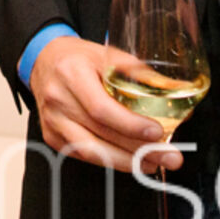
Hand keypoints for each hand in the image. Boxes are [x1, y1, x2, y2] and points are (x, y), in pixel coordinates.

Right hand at [27, 36, 180, 174]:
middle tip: (169, 156)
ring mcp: (52, 121)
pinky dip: (110, 161)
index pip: (100, 108)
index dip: (130, 125)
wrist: (44, 61)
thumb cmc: (79, 58)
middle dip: (139, 150)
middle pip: (100, 133)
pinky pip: (84, 155)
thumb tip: (175, 94)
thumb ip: (140, 74)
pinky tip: (132, 161)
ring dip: (127, 162)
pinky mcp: (52, 137)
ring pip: (91, 152)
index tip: (156, 132)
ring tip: (154, 162)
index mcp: (72, 73)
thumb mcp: (108, 55)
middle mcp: (58, 98)